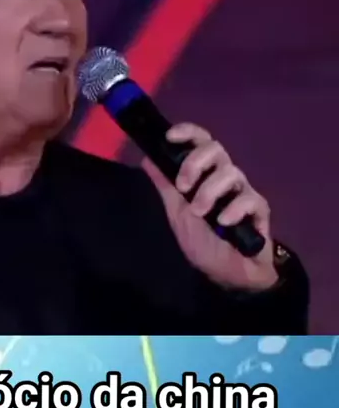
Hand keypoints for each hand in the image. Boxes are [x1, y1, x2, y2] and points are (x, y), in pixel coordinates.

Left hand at [142, 122, 278, 291]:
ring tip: (200, 213)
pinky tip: (224, 223)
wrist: (227, 275)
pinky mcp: (259, 209)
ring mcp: (243, 191)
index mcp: (205, 173)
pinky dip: (233, 209)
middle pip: (216, 148)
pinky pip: (248, 199)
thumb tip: (147, 158)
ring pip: (230, 172)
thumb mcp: (176, 213)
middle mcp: (224, 176)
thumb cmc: (203, 241)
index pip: (200, 141)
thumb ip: (165, 185)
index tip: (170, 137)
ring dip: (209, 191)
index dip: (188, 133)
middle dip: (195, 163)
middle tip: (183, 186)